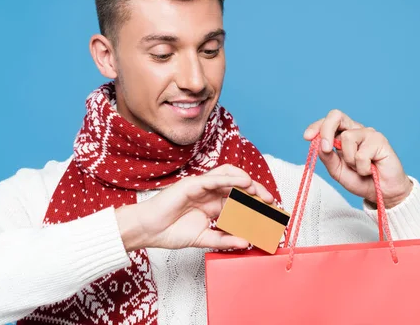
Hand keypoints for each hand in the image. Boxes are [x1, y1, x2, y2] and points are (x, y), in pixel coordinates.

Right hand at [115, 164, 273, 251]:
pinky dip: (231, 178)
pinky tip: (244, 183)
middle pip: (238, 186)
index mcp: (214, 204)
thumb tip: (246, 242)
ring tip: (259, 190)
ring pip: (229, 176)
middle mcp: (210, 193)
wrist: (148, 231)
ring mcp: (202, 186)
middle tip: (270, 201)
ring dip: (246, 181)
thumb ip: (224, 239)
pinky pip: (214, 178)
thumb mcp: (204, 238)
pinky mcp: (192, 183)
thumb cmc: (171, 232)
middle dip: (256, 191)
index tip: (270, 212)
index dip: (255, 203)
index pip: (239, 199)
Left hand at [304, 110, 412, 208]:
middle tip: (326, 148)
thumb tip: (318, 144)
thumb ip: (327, 157)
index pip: (327, 122)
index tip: (307, 137)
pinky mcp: (380, 140)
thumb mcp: (337, 171)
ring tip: (360, 168)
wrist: (382, 193)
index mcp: (343, 134)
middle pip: (336, 115)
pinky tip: (371, 170)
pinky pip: (361, 153)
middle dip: (326, 130)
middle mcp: (355, 130)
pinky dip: (362, 167)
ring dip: (350, 160)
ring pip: (346, 138)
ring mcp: (368, 133)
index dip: (316, 126)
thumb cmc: (361, 180)